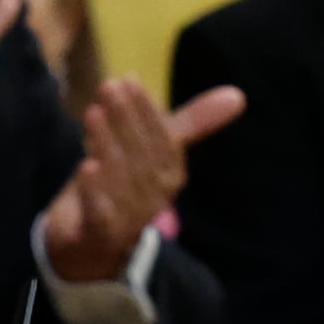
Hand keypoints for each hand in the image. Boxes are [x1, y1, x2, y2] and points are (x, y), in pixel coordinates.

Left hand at [39, 74, 245, 284]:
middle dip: (126, 120)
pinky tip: (85, 167)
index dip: (147, 111)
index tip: (129, 79)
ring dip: (107, 145)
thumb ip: (189, 123)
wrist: (89, 243)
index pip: (164, 141)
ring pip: (121, 180)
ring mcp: (128, 219)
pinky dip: (95, 191)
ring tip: (93, 113)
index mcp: (169, 175)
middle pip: (143, 157)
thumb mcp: (149, 150)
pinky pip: (102, 215)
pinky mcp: (100, 235)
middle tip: (109, 87)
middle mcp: (155, 198)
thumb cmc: (122, 186)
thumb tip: (238, 95)